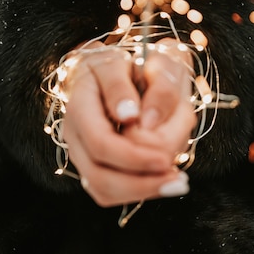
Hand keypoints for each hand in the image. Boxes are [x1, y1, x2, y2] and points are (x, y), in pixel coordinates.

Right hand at [62, 40, 195, 206]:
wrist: (126, 70)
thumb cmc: (138, 63)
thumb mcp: (151, 61)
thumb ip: (153, 87)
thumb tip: (139, 120)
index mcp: (82, 101)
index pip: (100, 142)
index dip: (133, 157)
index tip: (166, 158)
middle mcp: (75, 132)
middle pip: (98, 175)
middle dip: (141, 183)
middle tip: (178, 181)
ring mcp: (83, 152)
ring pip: (104, 190)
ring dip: (144, 190)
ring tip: (177, 181)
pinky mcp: (96, 165)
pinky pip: (114, 192)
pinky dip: (142, 190)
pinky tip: (166, 180)